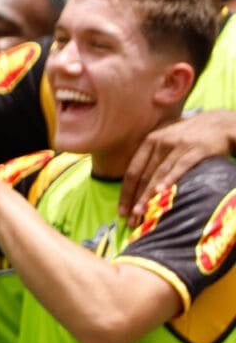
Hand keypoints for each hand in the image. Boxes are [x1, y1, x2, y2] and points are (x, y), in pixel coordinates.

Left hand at [121, 110, 235, 220]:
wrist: (219, 123)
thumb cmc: (190, 134)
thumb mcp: (166, 138)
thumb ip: (152, 156)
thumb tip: (139, 183)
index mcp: (149, 141)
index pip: (133, 170)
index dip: (126, 192)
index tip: (122, 210)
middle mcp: (160, 143)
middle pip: (143, 175)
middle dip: (135, 199)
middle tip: (131, 219)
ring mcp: (178, 146)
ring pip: (158, 174)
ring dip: (148, 195)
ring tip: (142, 212)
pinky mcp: (196, 150)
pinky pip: (181, 167)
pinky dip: (170, 179)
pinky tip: (161, 192)